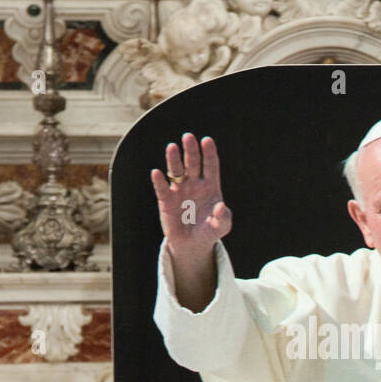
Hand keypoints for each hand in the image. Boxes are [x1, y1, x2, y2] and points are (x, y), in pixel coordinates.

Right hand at [150, 133, 231, 257]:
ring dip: (174, 159)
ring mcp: (179, 190)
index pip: (210, 166)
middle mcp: (194, 184)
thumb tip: (221, 206)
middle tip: (188, 137)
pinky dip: (159, 181)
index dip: (209, 153)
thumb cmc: (209, 231)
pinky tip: (157, 173)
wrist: (192, 244)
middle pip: (192, 163)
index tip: (207, 141)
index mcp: (210, 186)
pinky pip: (162, 188)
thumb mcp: (221, 227)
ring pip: (176, 171)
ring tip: (172, 147)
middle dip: (191, 150)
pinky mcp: (166, 200)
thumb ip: (223, 218)